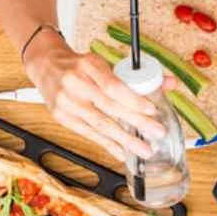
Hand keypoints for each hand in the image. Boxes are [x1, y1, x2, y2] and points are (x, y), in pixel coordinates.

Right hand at [22, 31, 165, 159]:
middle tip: (157, 132)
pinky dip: (107, 144)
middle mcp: (75, 83)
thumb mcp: (104, 63)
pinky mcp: (62, 117)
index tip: (152, 109)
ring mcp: (66, 102)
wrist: (45, 65)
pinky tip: (122, 152)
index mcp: (89, 65)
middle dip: (136, 122)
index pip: (113, 85)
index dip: (133, 99)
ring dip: (125, 139)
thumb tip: (170, 83)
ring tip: (144, 149)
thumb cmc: (80, 65)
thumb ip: (137, 75)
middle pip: (110, 106)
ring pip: (100, 123)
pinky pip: (88, 133)